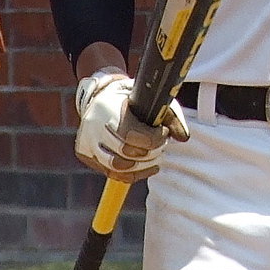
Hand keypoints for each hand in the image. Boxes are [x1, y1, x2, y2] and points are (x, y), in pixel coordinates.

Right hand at [74, 69, 188, 182]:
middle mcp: (93, 127)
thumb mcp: (152, 99)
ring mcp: (87, 142)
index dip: (154, 139)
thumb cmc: (131, 98)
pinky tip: (147, 167)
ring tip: (154, 155)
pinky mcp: (86, 155)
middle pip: (125, 152)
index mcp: (108, 108)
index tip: (164, 133)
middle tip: (161, 144)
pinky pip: (112, 173)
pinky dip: (133, 174)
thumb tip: (183, 138)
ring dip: (142, 165)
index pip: (131, 134)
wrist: (99, 95)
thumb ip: (171, 116)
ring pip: (117, 166)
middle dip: (150, 152)